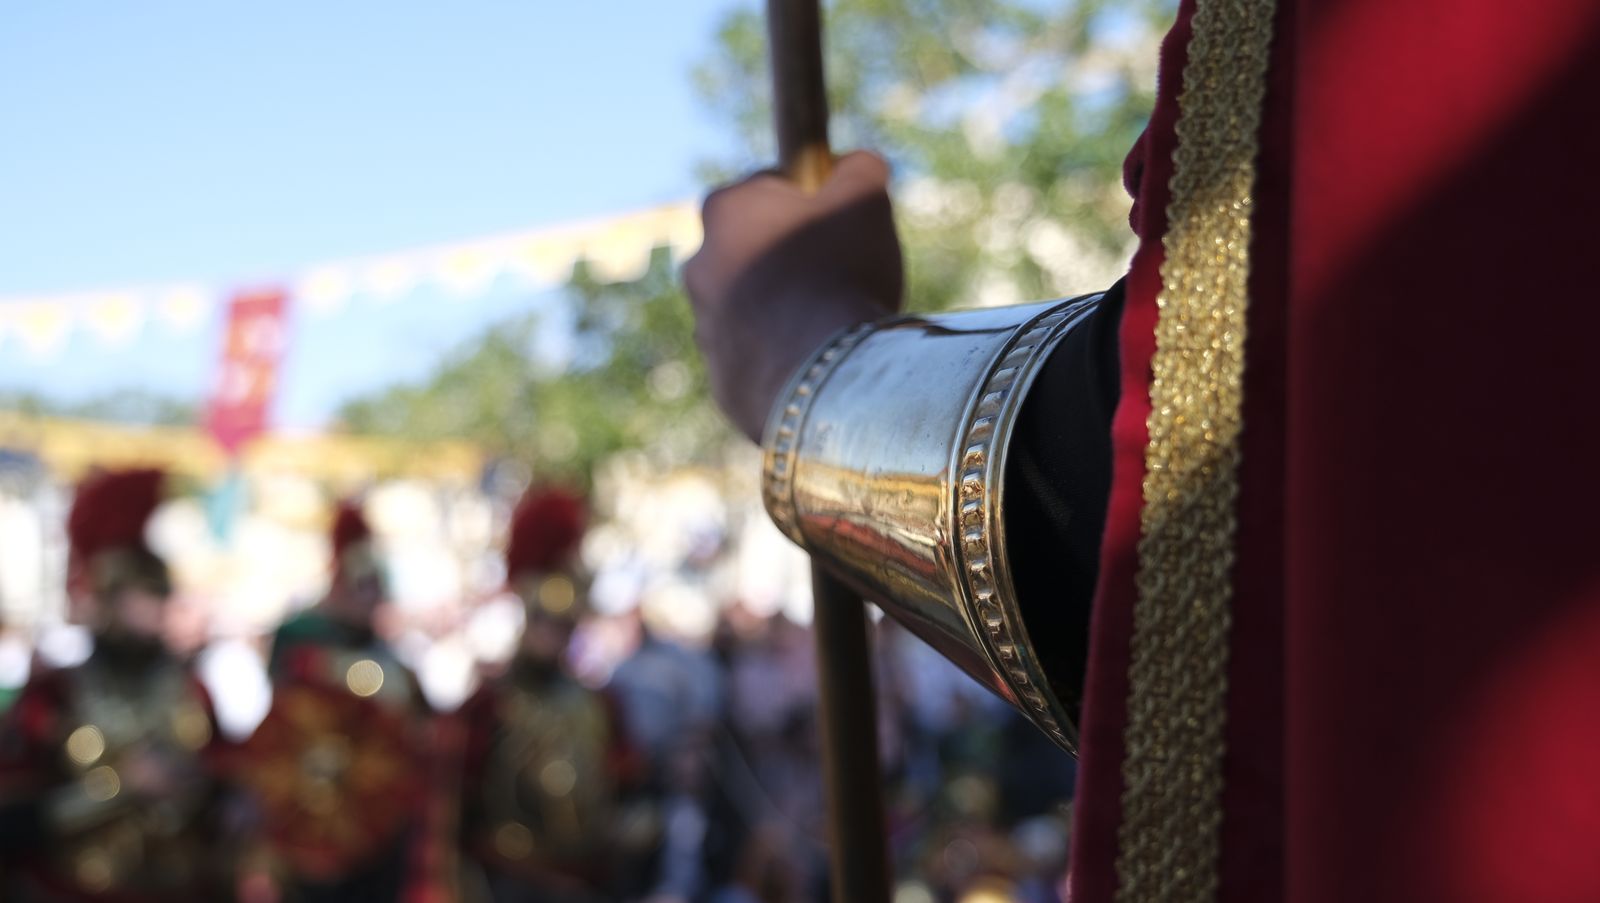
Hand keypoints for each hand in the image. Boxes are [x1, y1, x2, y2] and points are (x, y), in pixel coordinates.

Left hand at [684, 151, 903, 441]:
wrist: (825, 378)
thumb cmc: (841, 275)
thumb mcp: (864, 200)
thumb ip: (858, 168)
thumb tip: (857, 163)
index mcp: (726, 211)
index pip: (766, 187)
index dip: (807, 198)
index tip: (837, 217)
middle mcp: (699, 266)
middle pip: (752, 248)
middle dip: (788, 256)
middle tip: (838, 272)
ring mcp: (705, 328)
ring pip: (751, 307)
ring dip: (784, 309)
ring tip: (832, 323)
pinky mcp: (721, 381)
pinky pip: (757, 359)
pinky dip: (783, 357)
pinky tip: (820, 362)